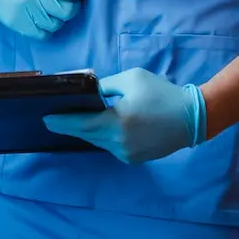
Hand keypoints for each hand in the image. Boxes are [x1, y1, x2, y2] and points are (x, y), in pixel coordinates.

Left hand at [42, 67, 206, 163]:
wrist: (193, 117)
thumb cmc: (161, 93)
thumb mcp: (131, 79)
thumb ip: (105, 85)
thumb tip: (88, 90)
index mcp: (117, 122)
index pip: (80, 125)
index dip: (61, 122)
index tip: (45, 119)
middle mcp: (120, 142)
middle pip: (87, 135)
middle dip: (71, 126)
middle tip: (54, 118)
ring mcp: (128, 154)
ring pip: (99, 142)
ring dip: (88, 131)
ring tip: (75, 119)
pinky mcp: (135, 159)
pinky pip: (111, 147)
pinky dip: (103, 137)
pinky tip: (98, 127)